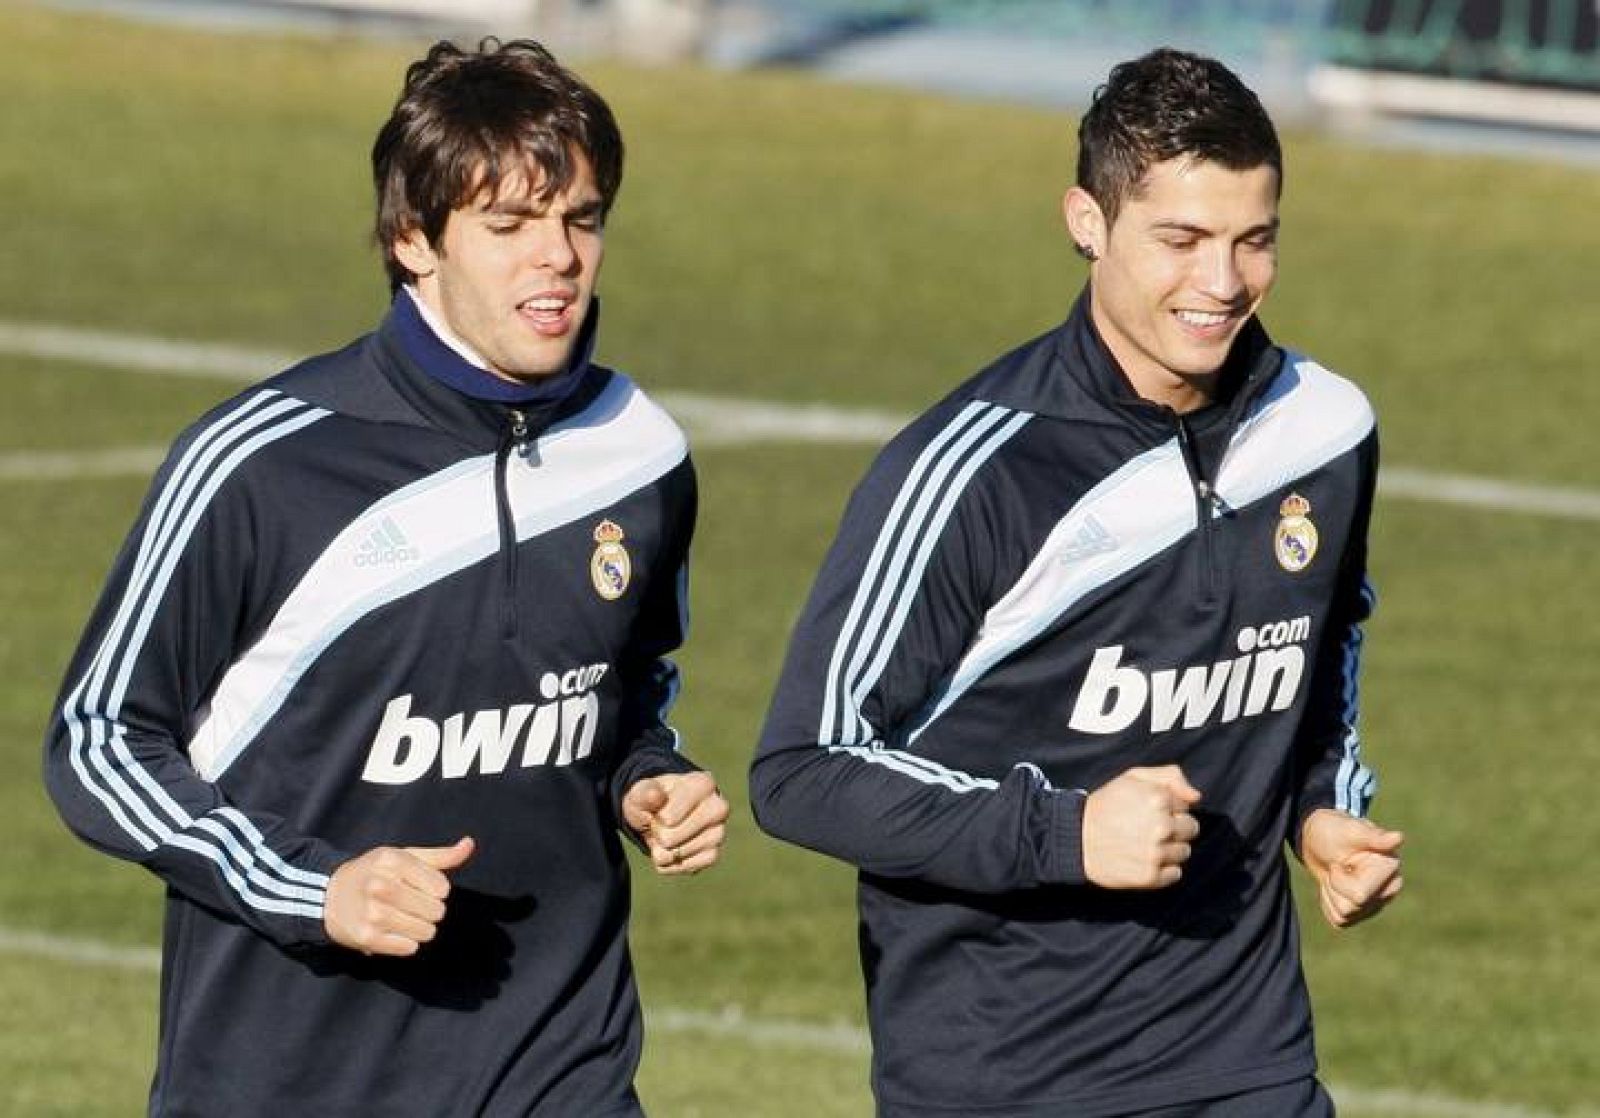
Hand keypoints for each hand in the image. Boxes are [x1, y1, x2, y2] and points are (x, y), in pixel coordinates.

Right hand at [324, 836, 474, 955]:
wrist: (329, 896)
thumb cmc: (375, 873)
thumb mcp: (405, 857)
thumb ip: (441, 856)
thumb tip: (469, 845)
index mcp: (393, 860)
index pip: (442, 888)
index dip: (436, 891)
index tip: (419, 888)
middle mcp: (381, 885)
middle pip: (437, 911)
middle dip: (430, 910)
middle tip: (410, 904)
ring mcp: (373, 913)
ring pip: (426, 932)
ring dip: (421, 928)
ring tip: (403, 918)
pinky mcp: (368, 938)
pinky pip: (409, 948)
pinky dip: (406, 942)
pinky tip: (392, 931)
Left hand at [622, 771, 728, 874]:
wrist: (663, 814)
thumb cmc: (653, 800)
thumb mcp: (642, 792)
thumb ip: (645, 792)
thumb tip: (656, 797)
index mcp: (703, 784)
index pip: (668, 818)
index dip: (655, 819)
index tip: (659, 810)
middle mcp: (718, 808)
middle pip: (670, 839)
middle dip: (658, 835)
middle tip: (662, 824)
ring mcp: (719, 833)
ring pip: (676, 855)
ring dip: (663, 850)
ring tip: (668, 834)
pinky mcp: (714, 854)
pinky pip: (684, 868)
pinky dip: (671, 863)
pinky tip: (672, 848)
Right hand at [1082, 765, 1200, 888]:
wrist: (1076, 838)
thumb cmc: (1106, 805)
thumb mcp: (1133, 777)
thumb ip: (1170, 776)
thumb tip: (1196, 797)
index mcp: (1158, 798)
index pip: (1185, 806)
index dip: (1168, 808)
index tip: (1148, 811)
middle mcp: (1161, 826)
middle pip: (1191, 830)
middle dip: (1174, 828)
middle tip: (1149, 828)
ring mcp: (1156, 853)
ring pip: (1184, 852)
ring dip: (1169, 849)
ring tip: (1144, 844)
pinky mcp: (1150, 876)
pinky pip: (1175, 874)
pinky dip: (1163, 869)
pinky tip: (1144, 859)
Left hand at [1298, 809, 1403, 927]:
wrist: (1320, 840)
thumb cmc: (1336, 831)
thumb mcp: (1350, 831)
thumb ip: (1373, 837)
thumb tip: (1398, 838)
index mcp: (1390, 871)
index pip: (1358, 896)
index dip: (1339, 878)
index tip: (1341, 860)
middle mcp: (1389, 890)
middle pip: (1350, 907)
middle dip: (1334, 886)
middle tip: (1336, 867)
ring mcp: (1376, 904)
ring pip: (1343, 915)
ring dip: (1331, 893)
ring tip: (1336, 874)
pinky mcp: (1362, 912)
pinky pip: (1339, 920)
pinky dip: (1329, 903)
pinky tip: (1334, 885)